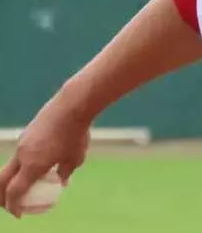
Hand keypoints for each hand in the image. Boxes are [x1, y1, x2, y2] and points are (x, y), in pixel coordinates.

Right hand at [0, 100, 90, 217]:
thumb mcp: (76, 158)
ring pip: (12, 165)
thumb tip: (62, 181)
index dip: (13, 205)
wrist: (72, 106)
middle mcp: (22, 155)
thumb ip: (66, 171)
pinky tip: (40, 160)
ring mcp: (22, 142)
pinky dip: (24, 163)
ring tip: (28, 181)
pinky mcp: (26, 132)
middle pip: (3, 180)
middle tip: (12, 203)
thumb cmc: (76, 134)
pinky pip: (21, 153)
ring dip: (16, 177)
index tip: (18, 213)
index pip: (14, 191)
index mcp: (32, 165)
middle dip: (4, 195)